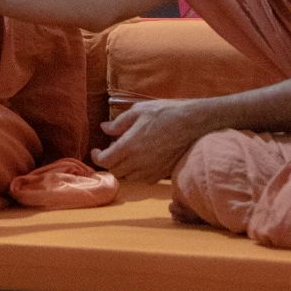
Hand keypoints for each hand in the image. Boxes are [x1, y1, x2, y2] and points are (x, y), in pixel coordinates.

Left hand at [91, 98, 216, 180]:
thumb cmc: (166, 112)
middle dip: (109, 162)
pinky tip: (142, 159)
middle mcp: (139, 162)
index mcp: (129, 146)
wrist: (194, 122)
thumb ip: (119, 123)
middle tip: (111, 150)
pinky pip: (144, 179)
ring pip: (129, 177)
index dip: (96, 157)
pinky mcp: (163, 173)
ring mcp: (152, 170)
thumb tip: (104, 128)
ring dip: (123, 168)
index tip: (96, 149)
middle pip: (115, 171)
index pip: (105, 161)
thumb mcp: (139, 110)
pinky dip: (138, 172)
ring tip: (127, 153)